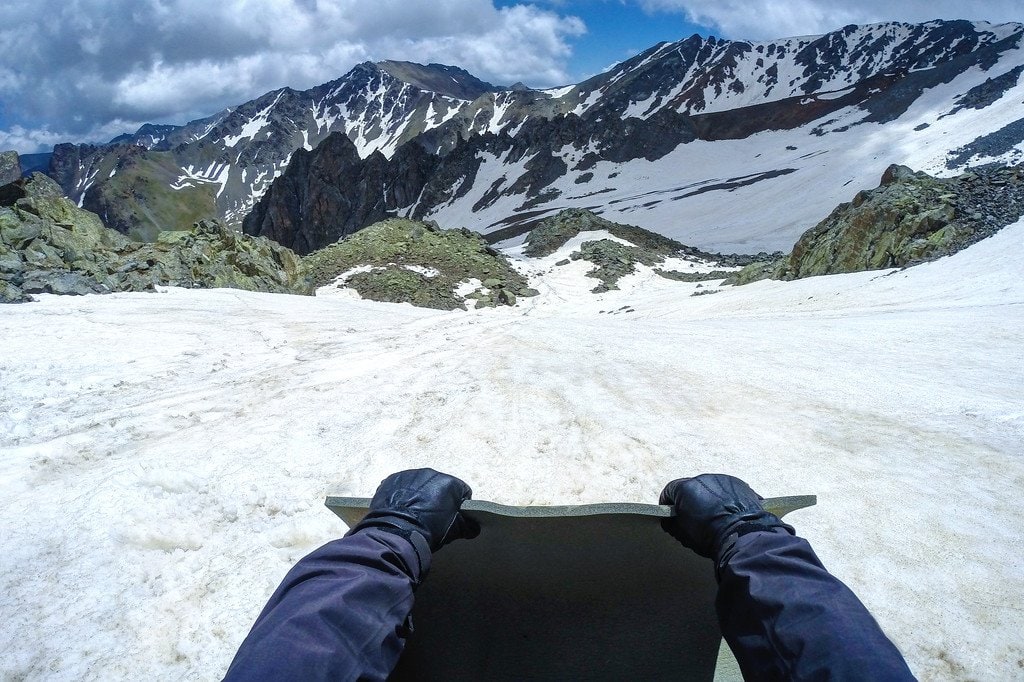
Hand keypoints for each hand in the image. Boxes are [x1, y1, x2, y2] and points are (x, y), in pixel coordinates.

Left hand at [352, 468, 479, 550]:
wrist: (397, 533)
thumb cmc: (430, 530)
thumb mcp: (455, 531)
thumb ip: (469, 526)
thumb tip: (475, 526)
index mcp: (449, 482)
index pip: (462, 491)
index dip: (459, 505)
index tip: (451, 517)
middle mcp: (430, 473)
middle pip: (440, 485)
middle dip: (438, 498)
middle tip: (432, 516)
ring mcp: (409, 475)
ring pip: (420, 484)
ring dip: (419, 495)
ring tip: (414, 513)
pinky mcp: (391, 480)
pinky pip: (401, 486)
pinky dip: (402, 495)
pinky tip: (400, 510)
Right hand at [659, 474, 791, 559]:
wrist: (743, 538)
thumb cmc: (710, 536)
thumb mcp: (683, 535)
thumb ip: (671, 524)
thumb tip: (670, 520)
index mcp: (685, 488)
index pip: (669, 491)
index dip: (668, 503)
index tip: (671, 514)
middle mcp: (704, 479)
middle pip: (691, 488)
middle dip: (691, 500)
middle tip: (695, 518)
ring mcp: (724, 480)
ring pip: (711, 488)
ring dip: (710, 499)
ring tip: (715, 517)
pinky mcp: (741, 486)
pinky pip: (728, 492)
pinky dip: (726, 500)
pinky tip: (729, 515)